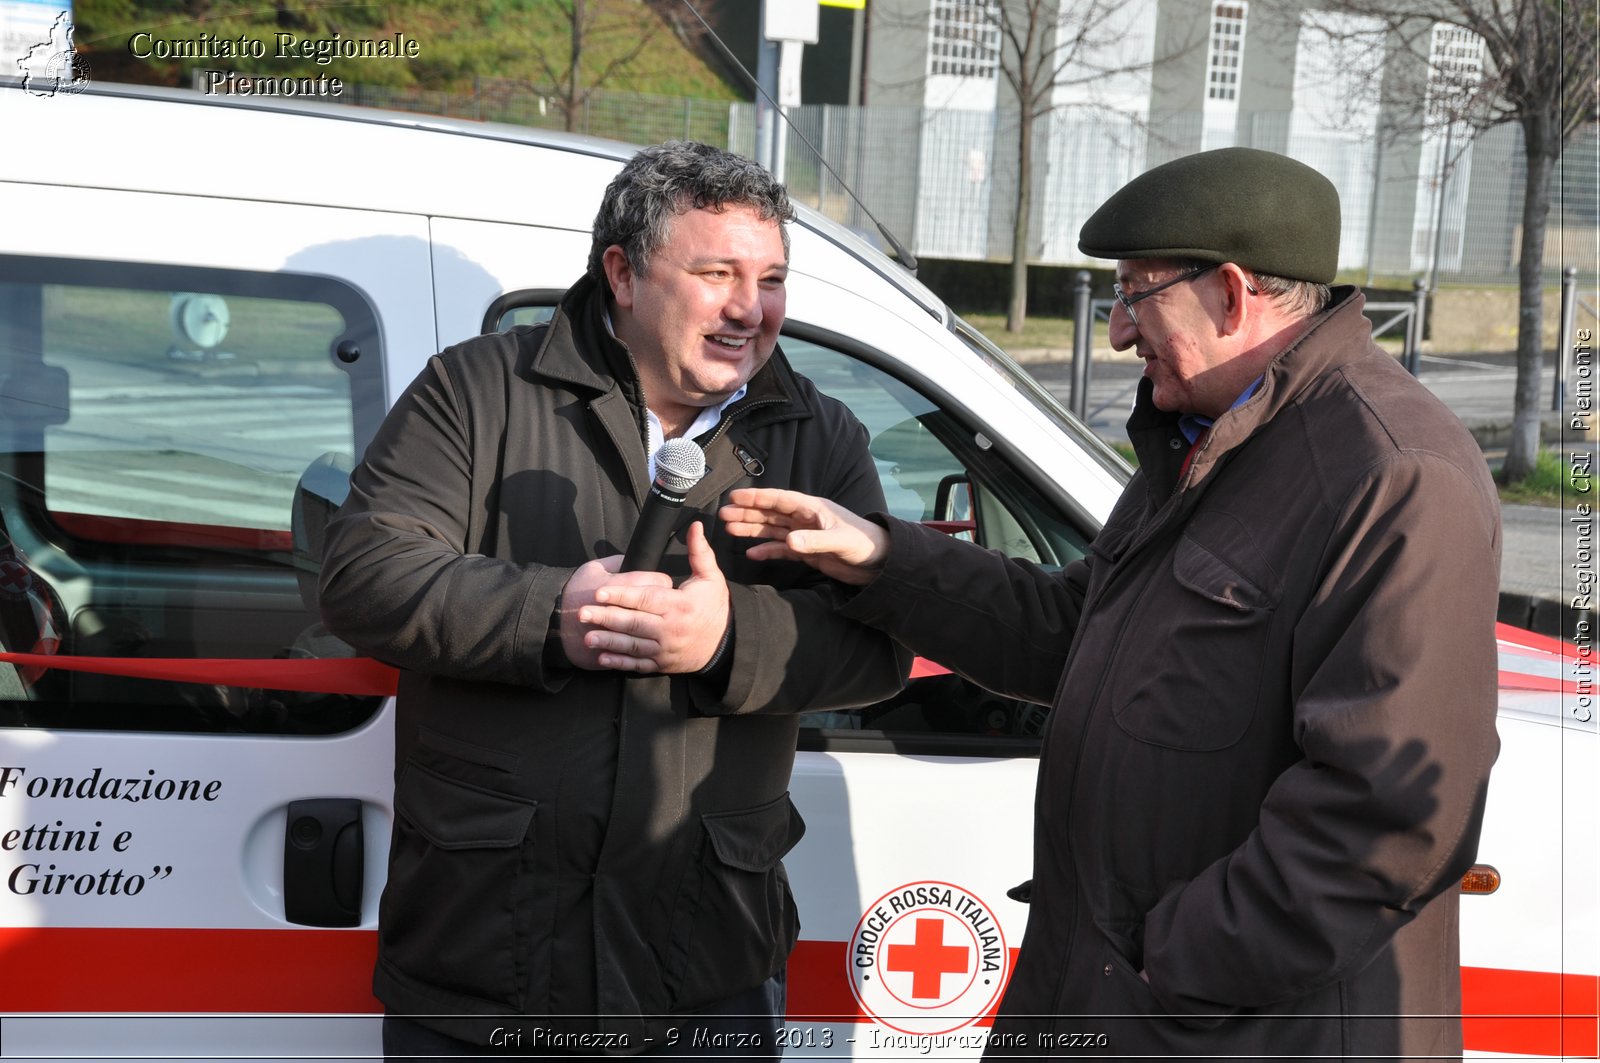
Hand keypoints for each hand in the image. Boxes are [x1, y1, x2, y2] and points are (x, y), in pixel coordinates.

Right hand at [558, 557, 671, 669]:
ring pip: (654, 632)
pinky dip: (642, 646)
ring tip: (649, 621)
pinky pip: (639, 653)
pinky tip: (638, 638)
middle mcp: (630, 612)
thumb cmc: (574, 591)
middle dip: (662, 606)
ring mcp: (626, 635)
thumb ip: (619, 563)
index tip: (656, 584)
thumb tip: (638, 560)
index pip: (661, 582)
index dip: (660, 582)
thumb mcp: (593, 568)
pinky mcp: (619, 653)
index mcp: (625, 587)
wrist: (552, 623)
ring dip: (654, 627)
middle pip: (662, 608)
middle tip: (655, 604)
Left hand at [575, 522, 730, 673]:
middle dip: (606, 618)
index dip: (621, 595)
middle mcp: (671, 629)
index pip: (646, 598)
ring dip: (608, 642)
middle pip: (634, 622)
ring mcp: (665, 649)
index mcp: (680, 605)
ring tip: (587, 637)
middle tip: (582, 613)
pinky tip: (603, 658)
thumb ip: (700, 552)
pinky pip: (638, 665)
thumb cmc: (714, 607)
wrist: (725, 644)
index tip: (599, 592)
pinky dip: (620, 663)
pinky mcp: (662, 664)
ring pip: (633, 645)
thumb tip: (695, 525)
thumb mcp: (712, 577)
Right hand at [719, 488, 887, 585]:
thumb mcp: (839, 541)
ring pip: (773, 529)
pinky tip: (752, 553)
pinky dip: (767, 550)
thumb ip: (814, 542)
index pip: (780, 500)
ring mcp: (806, 535)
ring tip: (729, 529)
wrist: (880, 563)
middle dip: (747, 513)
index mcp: (813, 509)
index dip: (757, 498)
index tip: (735, 497)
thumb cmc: (865, 544)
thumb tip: (789, 542)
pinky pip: (782, 549)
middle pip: (771, 513)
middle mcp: (806, 519)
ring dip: (752, 529)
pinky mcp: (808, 552)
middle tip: (723, 515)